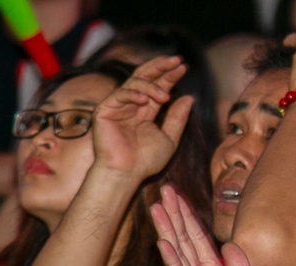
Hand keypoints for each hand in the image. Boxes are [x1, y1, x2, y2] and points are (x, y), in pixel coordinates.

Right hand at [92, 56, 193, 182]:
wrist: (126, 174)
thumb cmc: (146, 161)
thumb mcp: (169, 138)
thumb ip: (178, 118)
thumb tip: (189, 97)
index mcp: (145, 111)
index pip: (158, 86)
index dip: (170, 76)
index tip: (184, 67)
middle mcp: (131, 105)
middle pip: (145, 77)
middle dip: (161, 67)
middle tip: (176, 61)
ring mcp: (118, 106)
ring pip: (135, 82)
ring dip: (153, 85)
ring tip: (165, 96)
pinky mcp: (105, 110)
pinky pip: (121, 93)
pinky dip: (135, 94)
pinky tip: (146, 101)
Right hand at [151, 185, 268, 265]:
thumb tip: (228, 244)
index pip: (198, 241)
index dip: (188, 217)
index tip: (177, 195)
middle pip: (185, 241)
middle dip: (175, 216)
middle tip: (162, 190)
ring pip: (179, 256)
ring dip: (168, 231)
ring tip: (156, 208)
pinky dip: (173, 263)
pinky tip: (164, 245)